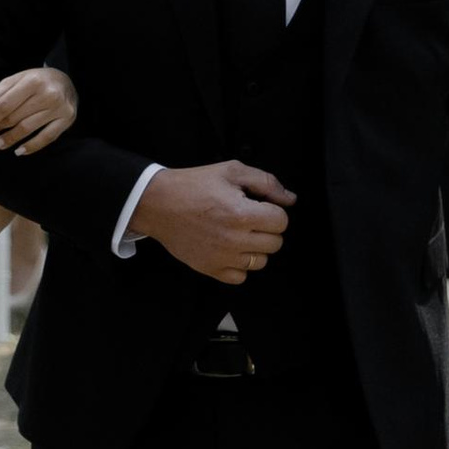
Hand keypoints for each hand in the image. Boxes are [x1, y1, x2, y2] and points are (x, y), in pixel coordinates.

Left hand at [0, 65, 77, 155]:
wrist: (67, 81)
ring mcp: (59, 108)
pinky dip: (31, 146)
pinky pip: (47, 138)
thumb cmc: (37, 81)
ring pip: (28, 128)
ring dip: (9, 140)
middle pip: (14, 117)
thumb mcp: (16, 81)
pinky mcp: (67, 120)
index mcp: (32, 80)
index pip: (4, 105)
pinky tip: (19, 151)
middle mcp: (48, 93)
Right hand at [128, 158, 293, 282]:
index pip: (281, 221)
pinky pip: (241, 277)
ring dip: (255, 248)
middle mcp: (235, 240)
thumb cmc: (194, 185)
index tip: (259, 206)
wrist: (158, 204)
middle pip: (275, 243)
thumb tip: (290, 199)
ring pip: (261, 262)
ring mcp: (222, 258)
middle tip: (249, 218)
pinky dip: (239, 265)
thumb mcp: (231, 171)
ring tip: (239, 233)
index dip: (274, 211)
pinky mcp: (210, 269)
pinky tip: (229, 249)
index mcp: (242, 214)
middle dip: (267, 229)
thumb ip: (266, 183)